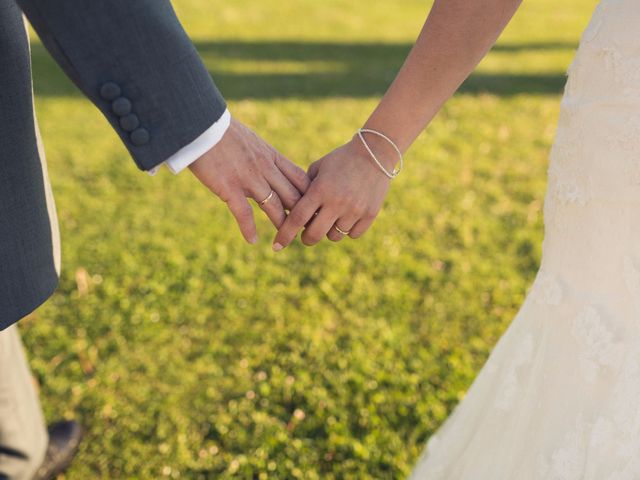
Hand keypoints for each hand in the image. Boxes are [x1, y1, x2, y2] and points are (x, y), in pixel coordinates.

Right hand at [189, 118, 309, 243]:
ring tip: (283, 241)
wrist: (201, 124)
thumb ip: (262, 156)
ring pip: (274, 206)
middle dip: (300, 215)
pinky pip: (244, 212)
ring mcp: (249, 178)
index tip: (313, 210)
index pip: (300, 179)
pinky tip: (253, 240)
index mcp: (271, 156)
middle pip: (292, 196)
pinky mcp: (229, 187)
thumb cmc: (222, 132)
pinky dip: (249, 229)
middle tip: (304, 231)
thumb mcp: (252, 141)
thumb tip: (269, 165)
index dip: (310, 196)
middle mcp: (265, 168)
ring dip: (281, 225)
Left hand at [272, 136, 391, 249]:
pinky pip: (353, 234)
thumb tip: (291, 210)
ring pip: (335, 236)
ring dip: (329, 231)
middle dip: (307, 238)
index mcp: (320, 189)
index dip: (285, 234)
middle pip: (315, 234)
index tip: (276, 246)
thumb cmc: (341, 159)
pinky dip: (348, 230)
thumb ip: (304, 188)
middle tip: (306, 235)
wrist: (375, 152)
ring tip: (332, 218)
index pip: (298, 218)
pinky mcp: (370, 213)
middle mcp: (337, 202)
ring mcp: (355, 209)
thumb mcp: (318, 168)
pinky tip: (347, 217)